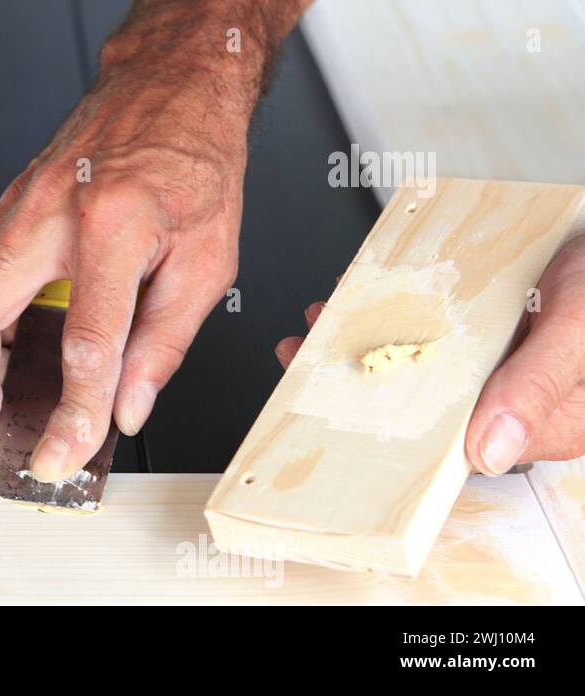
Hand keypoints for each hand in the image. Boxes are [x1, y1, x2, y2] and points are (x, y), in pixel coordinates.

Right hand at [0, 1, 307, 481]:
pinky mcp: (5, 208)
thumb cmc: (194, 157)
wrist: (170, 86)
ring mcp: (16, 205)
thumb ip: (164, 343)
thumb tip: (126, 406)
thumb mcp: (208, 260)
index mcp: (115, 222)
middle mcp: (49, 211)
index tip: (64, 452)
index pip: (84, 341)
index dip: (73, 412)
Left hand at [275, 236, 584, 475]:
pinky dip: (395, 318)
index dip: (396, 436)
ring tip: (322, 324)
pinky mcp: (489, 335)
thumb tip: (487, 452)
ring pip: (424, 370)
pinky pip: (434, 334)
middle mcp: (520, 401)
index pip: (457, 450)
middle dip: (365, 385)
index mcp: (549, 421)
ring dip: (370, 346)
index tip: (343, 415)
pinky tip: (359, 300)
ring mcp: (502, 366)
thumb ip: (540, 384)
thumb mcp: (580, 325)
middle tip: (309, 359)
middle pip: (429, 410)